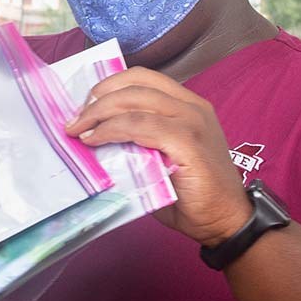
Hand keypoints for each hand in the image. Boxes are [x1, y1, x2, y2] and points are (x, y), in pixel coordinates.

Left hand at [64, 67, 251, 246]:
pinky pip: (140, 125)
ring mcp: (192, 121)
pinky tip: (95, 140)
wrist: (226, 222)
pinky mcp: (187, 141)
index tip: (85, 105)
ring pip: (135, 101)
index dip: (109, 86)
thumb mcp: (161, 160)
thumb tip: (95, 139)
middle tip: (75, 120)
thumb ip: (137, 143)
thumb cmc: (192, 197)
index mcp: (188, 105)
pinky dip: (112, 130)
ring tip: (78, 130)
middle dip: (97, 99)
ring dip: (99, 113)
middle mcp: (192, 106)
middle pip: (135, 85)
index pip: (143, 79)